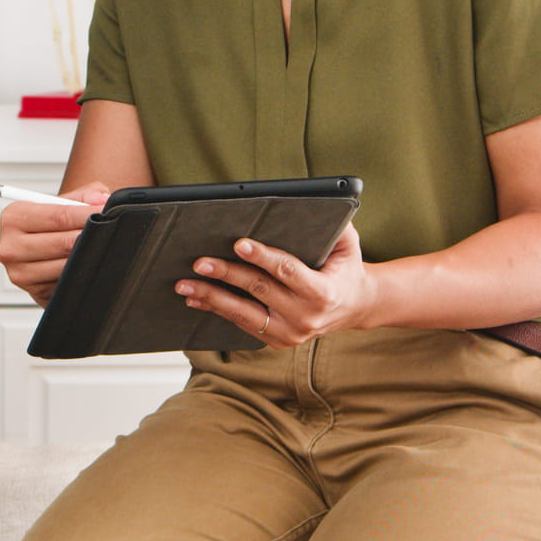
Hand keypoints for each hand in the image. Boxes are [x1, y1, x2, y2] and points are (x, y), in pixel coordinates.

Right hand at [0, 183, 109, 305]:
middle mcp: (10, 246)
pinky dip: (79, 274)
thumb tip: (101, 199)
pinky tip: (84, 265)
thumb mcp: (65, 201)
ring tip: (98, 248)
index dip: (86, 214)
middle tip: (108, 231)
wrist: (44, 250)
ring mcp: (20, 273)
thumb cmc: (53, 224)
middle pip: (62, 242)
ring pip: (66, 265)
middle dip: (89, 237)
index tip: (105, 212)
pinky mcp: (35, 292)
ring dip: (86, 257)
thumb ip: (85, 195)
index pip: (58, 216)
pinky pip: (66, 282)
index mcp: (13, 217)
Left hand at [176, 221, 379, 347]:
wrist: (354, 306)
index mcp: (324, 292)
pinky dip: (217, 310)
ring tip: (186, 285)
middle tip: (200, 262)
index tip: (239, 243)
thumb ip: (333, 225)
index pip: (287, 271)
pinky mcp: (276, 341)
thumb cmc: (346, 267)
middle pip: (258, 291)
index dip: (262, 257)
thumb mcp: (348, 243)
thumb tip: (313, 200)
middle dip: (226, 274)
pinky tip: (197, 299)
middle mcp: (306, 317)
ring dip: (211, 297)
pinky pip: (242, 324)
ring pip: (243, 313)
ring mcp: (290, 333)